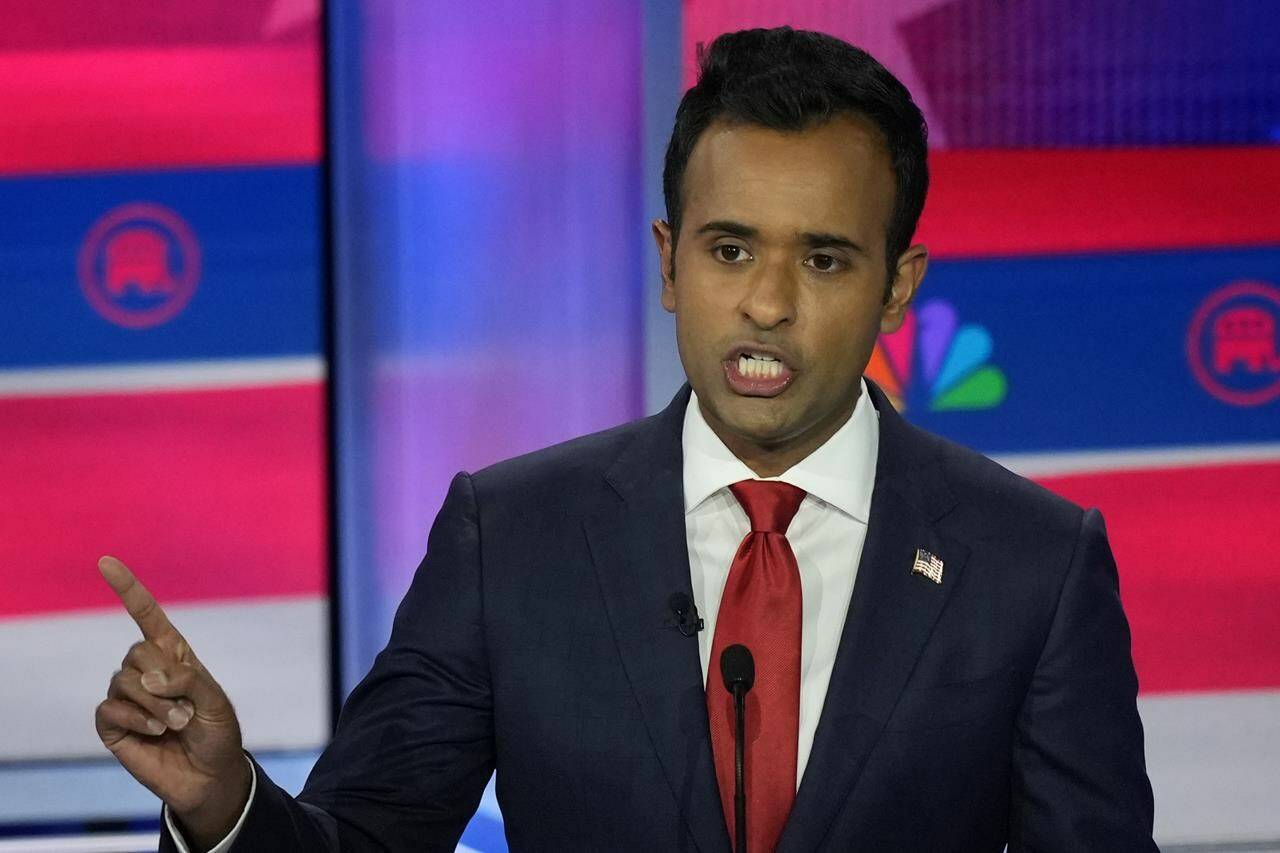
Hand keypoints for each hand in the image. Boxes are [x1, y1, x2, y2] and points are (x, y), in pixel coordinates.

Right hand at [94, 556, 250, 847]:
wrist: (209, 775)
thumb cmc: (217, 733)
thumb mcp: (215, 701)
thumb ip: (188, 680)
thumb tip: (148, 677)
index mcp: (174, 655)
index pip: (146, 615)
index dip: (128, 589)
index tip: (106, 562)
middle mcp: (147, 671)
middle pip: (136, 651)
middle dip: (164, 680)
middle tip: (185, 709)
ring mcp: (128, 697)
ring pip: (123, 679)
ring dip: (154, 704)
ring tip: (175, 725)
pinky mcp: (113, 724)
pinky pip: (109, 708)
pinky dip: (135, 719)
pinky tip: (153, 733)